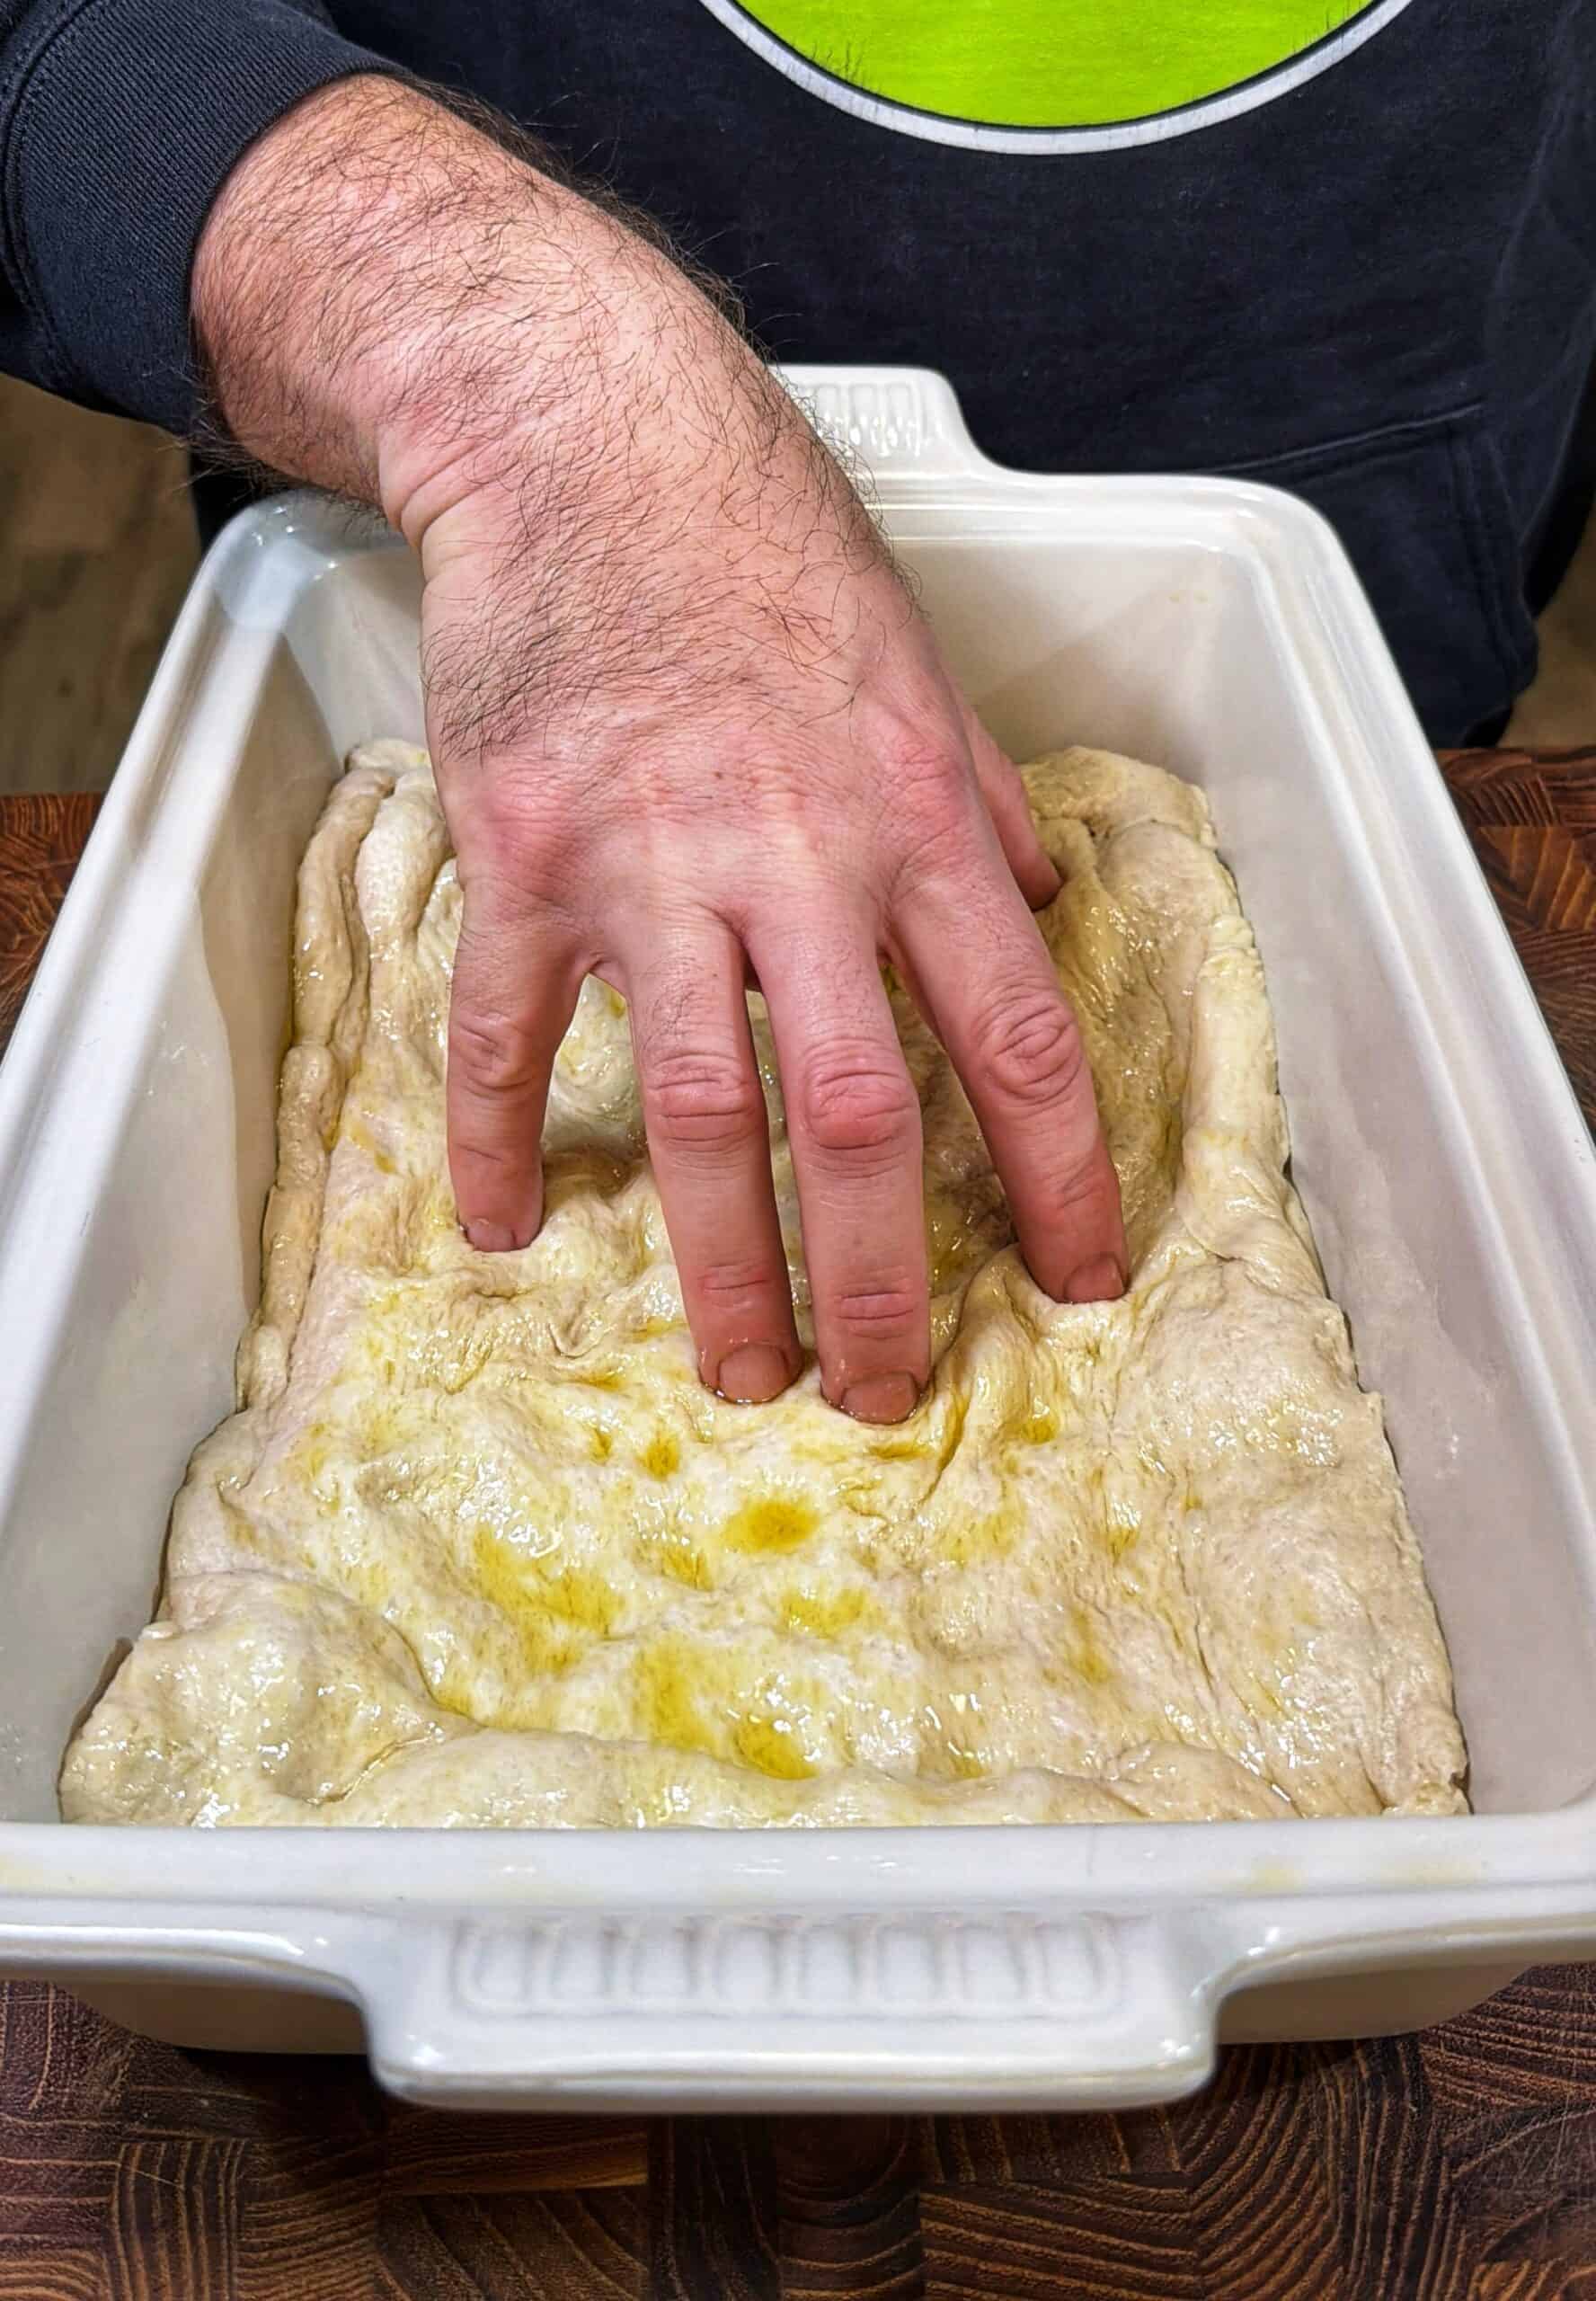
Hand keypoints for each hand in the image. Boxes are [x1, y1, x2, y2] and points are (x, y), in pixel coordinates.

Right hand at [194, 78, 1125, 1419]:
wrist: (593, 443)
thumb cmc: (769, 553)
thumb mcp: (920, 674)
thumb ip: (981, 817)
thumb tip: (1036, 918)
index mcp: (917, 822)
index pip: (1017, 1039)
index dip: (1063, 1179)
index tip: (1081, 1278)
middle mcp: (796, 860)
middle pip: (853, 1116)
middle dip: (878, 1281)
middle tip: (886, 1391)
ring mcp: (647, 866)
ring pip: (692, 1112)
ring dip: (720, 1265)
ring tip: (740, 1371)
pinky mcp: (522, 857)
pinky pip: (500, 1032)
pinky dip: (496, 1140)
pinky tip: (505, 1229)